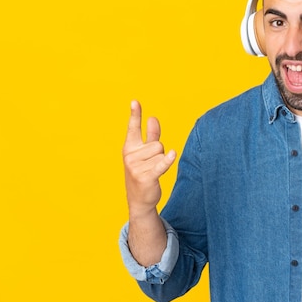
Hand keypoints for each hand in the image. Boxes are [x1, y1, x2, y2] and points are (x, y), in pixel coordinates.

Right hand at [122, 100, 175, 217]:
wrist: (139, 200)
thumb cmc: (143, 173)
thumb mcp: (145, 154)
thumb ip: (151, 135)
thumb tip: (153, 117)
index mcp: (129, 148)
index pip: (133, 128)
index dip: (135, 114)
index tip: (135, 101)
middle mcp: (130, 156)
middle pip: (157, 144)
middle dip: (159, 154)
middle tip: (151, 166)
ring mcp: (136, 167)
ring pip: (161, 154)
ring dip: (162, 163)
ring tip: (152, 172)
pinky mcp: (146, 177)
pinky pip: (161, 164)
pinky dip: (168, 160)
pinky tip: (172, 155)